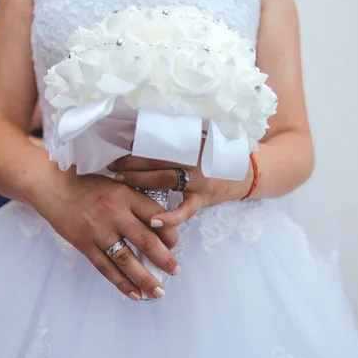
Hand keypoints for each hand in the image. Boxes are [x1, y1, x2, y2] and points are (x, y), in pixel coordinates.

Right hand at [28, 167, 179, 300]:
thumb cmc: (86, 184)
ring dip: (145, 278)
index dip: (169, 232)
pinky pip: (105, 268)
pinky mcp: (84, 244)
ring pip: (126, 259)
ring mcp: (98, 231)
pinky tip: (134, 294)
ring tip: (158, 292)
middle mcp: (114, 213)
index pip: (156, 215)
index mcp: (125, 195)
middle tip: (175, 271)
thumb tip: (159, 221)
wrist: (52, 187)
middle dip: (164, 259)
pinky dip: (121, 283)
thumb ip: (135, 200)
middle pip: (145, 240)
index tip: (175, 244)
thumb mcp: (116, 183)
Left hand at [108, 148, 252, 227]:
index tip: (119, 149)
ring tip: (120, 182)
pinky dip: (169, 216)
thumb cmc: (217, 158)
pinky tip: (152, 220)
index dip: (137, 147)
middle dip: (132, 163)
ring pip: (165, 179)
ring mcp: (197, 181)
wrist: (246, 174)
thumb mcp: (201, 143)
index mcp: (189, 145)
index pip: (158, 145)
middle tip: (112, 166)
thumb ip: (178, 142)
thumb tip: (143, 137)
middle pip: (157, 160)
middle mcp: (192, 160)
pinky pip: (184, 210)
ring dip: (140, 180)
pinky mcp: (202, 200)